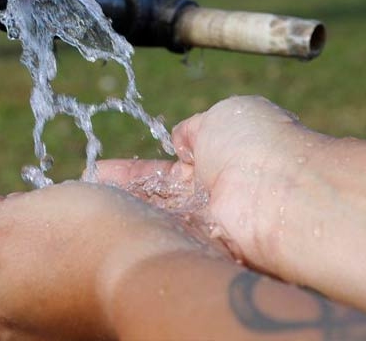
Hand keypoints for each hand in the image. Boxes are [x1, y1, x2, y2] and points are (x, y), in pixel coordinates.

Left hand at [0, 182, 193, 340]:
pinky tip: (101, 234)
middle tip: (48, 205)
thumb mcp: (4, 222)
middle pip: (10, 259)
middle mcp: (25, 328)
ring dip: (58, 232)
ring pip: (47, 261)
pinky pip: (81, 271)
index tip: (14, 201)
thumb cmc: (75, 242)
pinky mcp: (98, 312)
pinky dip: (86, 248)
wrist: (154, 271)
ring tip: (80, 215)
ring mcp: (64, 323)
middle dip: (25, 223)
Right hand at [97, 96, 318, 268]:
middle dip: (120, 194)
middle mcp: (210, 196)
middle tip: (85, 192)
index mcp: (217, 158)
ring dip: (122, 212)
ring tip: (83, 207)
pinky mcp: (202, 250)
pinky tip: (102, 228)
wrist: (282, 193)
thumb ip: (195, 128)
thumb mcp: (223, 115)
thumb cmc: (257, 144)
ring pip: (155, 218)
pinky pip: (162, 239)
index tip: (101, 170)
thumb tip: (181, 137)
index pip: (165, 168)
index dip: (133, 171)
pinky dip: (134, 233)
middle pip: (155, 197)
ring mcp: (206, 225)